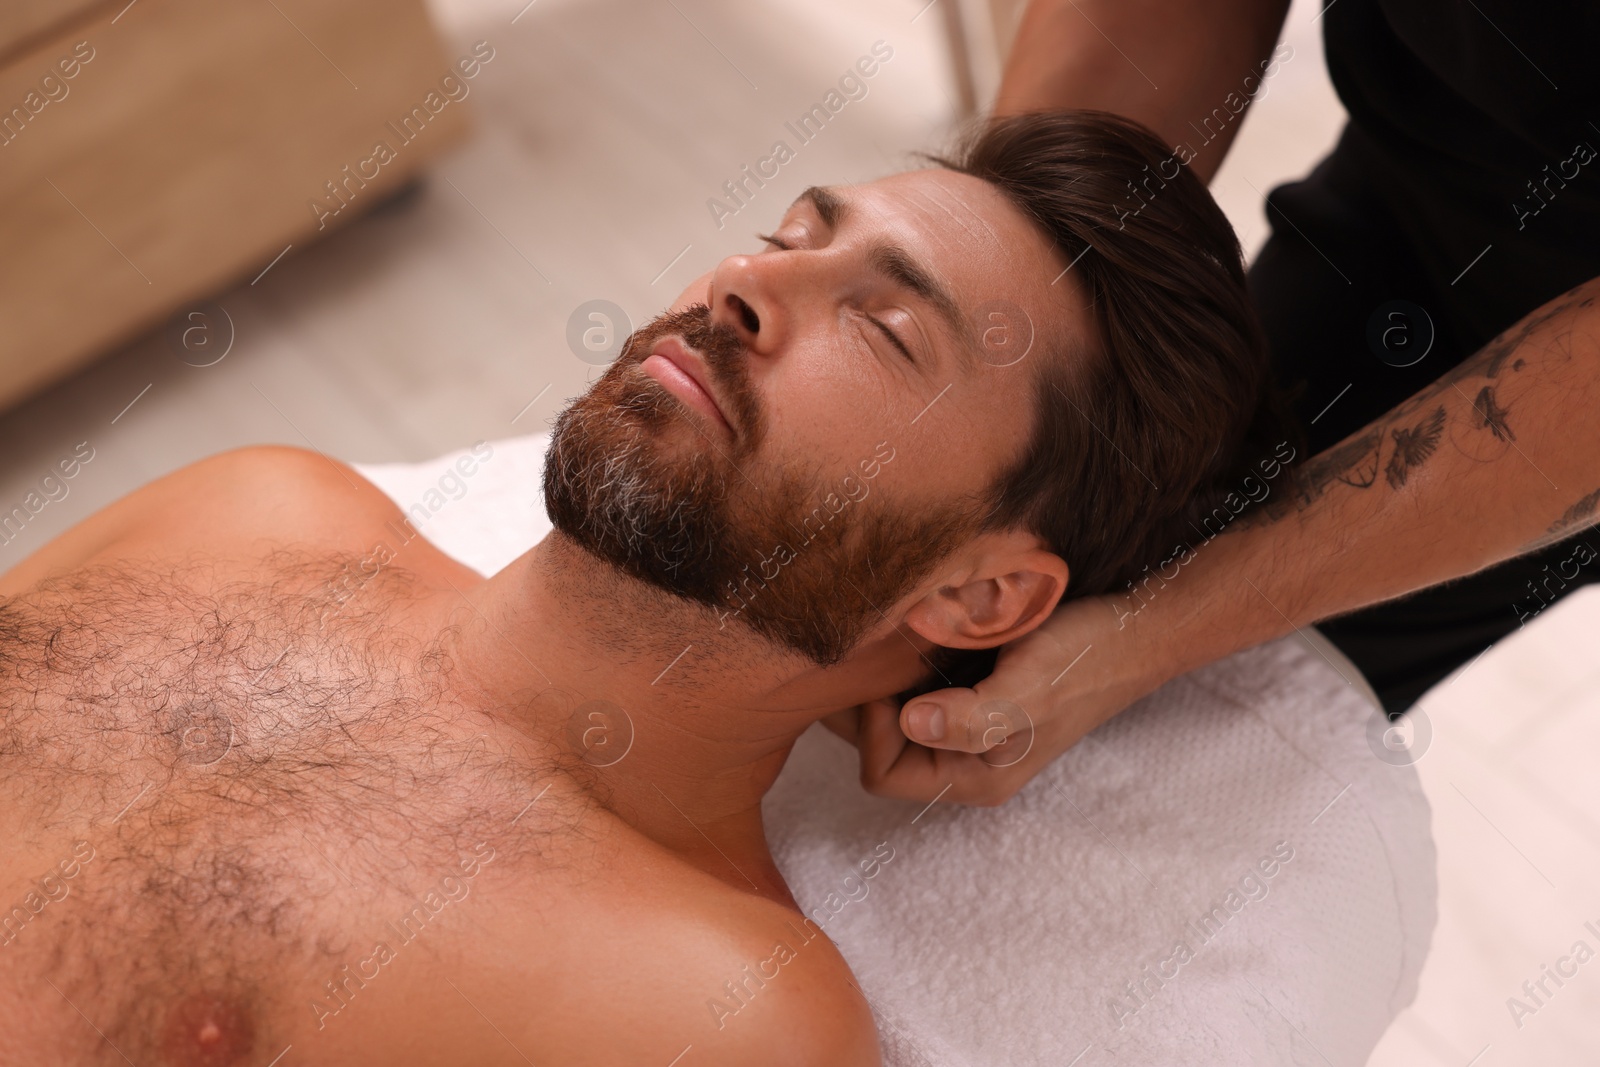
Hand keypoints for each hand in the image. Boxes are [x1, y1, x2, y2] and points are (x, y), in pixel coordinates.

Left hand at [823, 590, 1181, 804]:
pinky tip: (913, 633)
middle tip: (877, 650)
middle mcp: (961, 762)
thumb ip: (972, 717)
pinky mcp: (966, 695)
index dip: (873, 725)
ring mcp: (962, 729)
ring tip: (894, 639)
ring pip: (889, 715)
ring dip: (883, 680)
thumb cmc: (1085, 660)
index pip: (880, 772)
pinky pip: (912, 689)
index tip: (894, 675)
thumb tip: (912, 722)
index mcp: (973, 779)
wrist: (1131, 630)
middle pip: (875, 747)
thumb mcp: (1030, 689)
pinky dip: (902, 665)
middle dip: (868, 702)